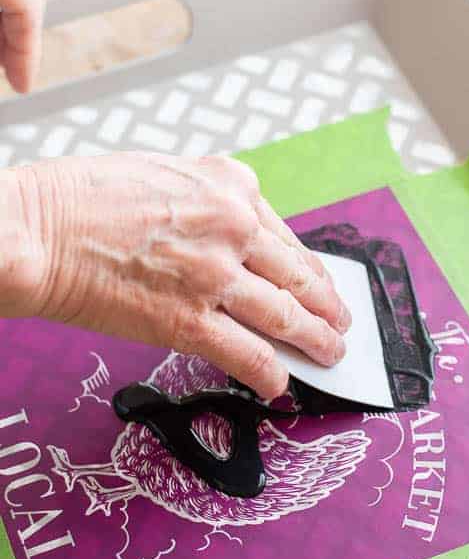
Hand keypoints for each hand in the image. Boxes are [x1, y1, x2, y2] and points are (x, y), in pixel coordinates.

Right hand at [6, 153, 351, 399]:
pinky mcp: (190, 320)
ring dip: (314, 343)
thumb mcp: (165, 173)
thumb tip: (237, 239)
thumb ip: (210, 201)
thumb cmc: (83, 199)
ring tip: (328, 356)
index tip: (321, 286)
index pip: (286, 238)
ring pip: (286, 317)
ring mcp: (215, 275)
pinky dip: (271, 374)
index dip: (310, 270)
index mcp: (230, 186)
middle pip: (298, 278)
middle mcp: (233, 227)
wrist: (38, 230)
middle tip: (340, 325)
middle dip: (327, 308)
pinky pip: (249, 355)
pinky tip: (279, 385)